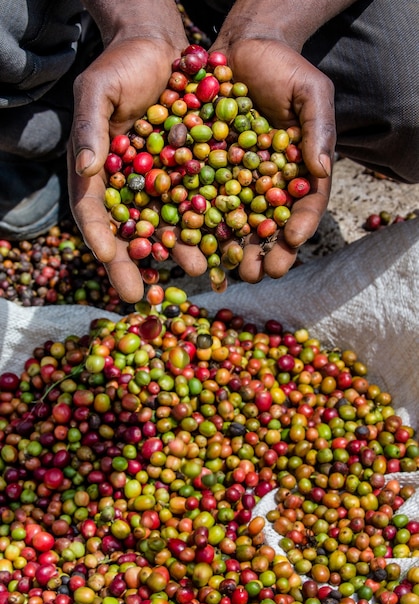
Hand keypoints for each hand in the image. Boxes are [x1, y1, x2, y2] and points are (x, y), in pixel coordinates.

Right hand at [68, 35, 206, 302]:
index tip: (108, 259)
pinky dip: (209, 224)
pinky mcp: (191, 175)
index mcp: (98, 173)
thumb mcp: (98, 90)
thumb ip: (89, 128)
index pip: (93, 211)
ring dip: (178, 251)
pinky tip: (223, 242)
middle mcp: (129, 186)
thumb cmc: (121, 68)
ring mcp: (160, 184)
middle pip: (130, 230)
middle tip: (140, 296)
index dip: (99, 236)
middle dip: (135, 263)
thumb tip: (86, 168)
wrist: (161, 51)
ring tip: (193, 273)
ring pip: (168, 224)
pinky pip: (199, 203)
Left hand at [211, 37, 335, 281]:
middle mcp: (267, 183)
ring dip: (234, 249)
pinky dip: (199, 224)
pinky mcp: (205, 173)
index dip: (301, 224)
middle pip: (270, 223)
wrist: (239, 49)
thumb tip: (321, 169)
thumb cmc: (283, 68)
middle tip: (261, 273)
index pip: (305, 203)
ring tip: (230, 270)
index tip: (293, 241)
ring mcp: (236, 180)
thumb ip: (318, 129)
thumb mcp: (310, 92)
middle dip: (266, 251)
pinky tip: (194, 244)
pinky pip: (202, 201)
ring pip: (236, 222)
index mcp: (298, 170)